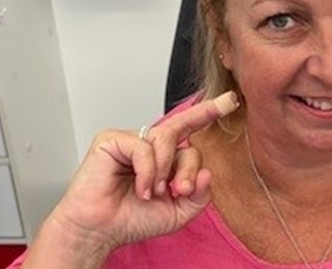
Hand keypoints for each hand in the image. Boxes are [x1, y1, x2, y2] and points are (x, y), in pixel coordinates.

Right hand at [45, 92, 238, 253]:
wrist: (99, 231)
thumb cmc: (132, 220)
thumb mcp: (178, 212)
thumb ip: (199, 195)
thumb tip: (208, 172)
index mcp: (166, 156)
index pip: (192, 130)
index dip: (210, 111)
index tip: (231, 99)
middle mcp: (151, 144)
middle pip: (185, 135)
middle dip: (188, 166)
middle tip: (180, 190)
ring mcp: (132, 139)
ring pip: (166, 139)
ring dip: (164, 171)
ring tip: (153, 193)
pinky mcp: (112, 139)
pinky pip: (143, 147)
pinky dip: (147, 171)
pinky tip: (140, 189)